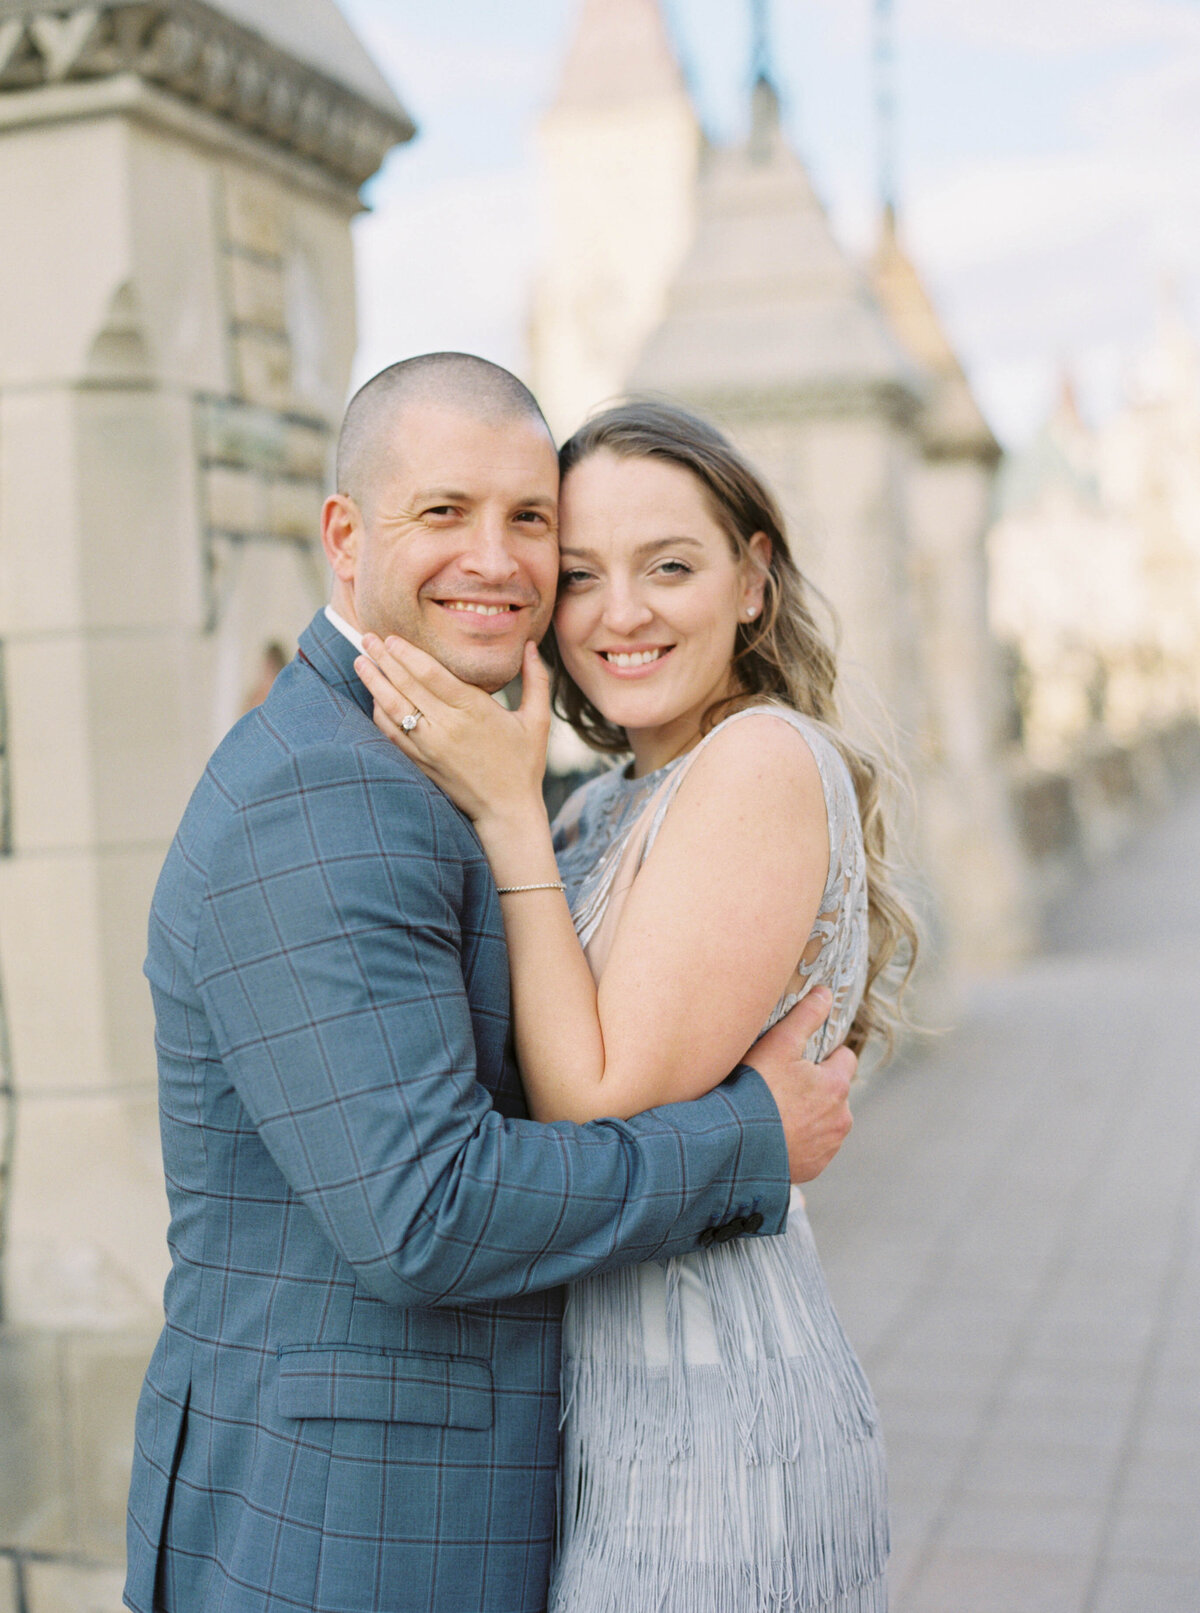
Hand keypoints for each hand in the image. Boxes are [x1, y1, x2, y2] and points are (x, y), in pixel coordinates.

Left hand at [356, 636, 550, 826]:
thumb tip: (529, 644)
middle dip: (383, 659)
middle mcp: (447, 726)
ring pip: (393, 707)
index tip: (391, 637)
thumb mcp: (537, 720)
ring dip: (374, 682)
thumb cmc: (524, 764)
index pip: (430, 673)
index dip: (407, 653)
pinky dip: (379, 713)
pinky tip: (373, 696)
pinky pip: (391, 733)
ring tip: (359, 661)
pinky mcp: (421, 762)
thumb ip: (536, 679)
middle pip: (406, 685)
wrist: (506, 812)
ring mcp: (430, 746)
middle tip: (366, 637)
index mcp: (474, 710)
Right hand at [747, 987, 854, 1183]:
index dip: (823, 1055)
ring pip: (826, 1120)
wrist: (735, 1145)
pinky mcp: (814, 1167)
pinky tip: (775, 1133)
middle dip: (816, 1087)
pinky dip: (800, 1139)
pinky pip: (814, 1147)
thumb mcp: (778, 1044)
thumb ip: (806, 1016)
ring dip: (810, 1114)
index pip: (845, 1058)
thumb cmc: (756, 1092)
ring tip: (776, 1111)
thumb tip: (825, 993)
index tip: (799, 1060)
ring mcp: (828, 1146)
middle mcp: (841, 1119)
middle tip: (782, 1085)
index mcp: (837, 1086)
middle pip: (835, 1092)